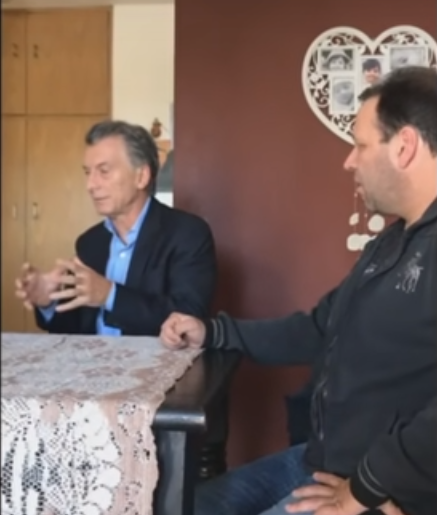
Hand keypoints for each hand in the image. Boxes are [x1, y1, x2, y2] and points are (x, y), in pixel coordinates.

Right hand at [15, 262, 63, 308]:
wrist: (54, 294)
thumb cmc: (53, 282)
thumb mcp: (58, 275)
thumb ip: (61, 269)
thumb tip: (71, 258)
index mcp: (34, 275)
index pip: (28, 269)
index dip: (26, 267)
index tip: (27, 265)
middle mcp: (29, 283)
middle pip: (20, 281)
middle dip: (19, 282)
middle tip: (20, 284)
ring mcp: (29, 292)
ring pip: (20, 292)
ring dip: (20, 293)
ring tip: (24, 294)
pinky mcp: (31, 300)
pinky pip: (27, 303)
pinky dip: (28, 305)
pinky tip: (31, 306)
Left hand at [49, 257, 111, 311]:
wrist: (110, 293)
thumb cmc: (98, 280)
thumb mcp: (91, 271)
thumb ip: (81, 264)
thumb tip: (73, 256)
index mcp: (85, 273)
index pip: (75, 267)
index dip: (66, 264)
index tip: (57, 261)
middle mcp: (85, 281)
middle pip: (72, 280)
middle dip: (63, 279)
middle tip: (52, 278)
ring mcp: (85, 291)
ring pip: (71, 292)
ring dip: (61, 294)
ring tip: (51, 296)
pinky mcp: (85, 300)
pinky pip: (74, 303)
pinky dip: (66, 306)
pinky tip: (58, 308)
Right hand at [160, 313, 205, 349]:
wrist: (202, 338)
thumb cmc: (198, 329)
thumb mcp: (191, 325)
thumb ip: (180, 327)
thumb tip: (173, 333)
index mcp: (173, 318)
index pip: (165, 328)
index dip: (171, 336)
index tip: (180, 340)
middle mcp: (169, 324)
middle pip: (162, 335)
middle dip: (171, 341)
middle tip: (181, 342)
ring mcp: (169, 332)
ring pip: (163, 340)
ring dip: (172, 345)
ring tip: (181, 344)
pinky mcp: (170, 339)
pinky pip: (165, 344)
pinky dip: (172, 347)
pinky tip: (179, 346)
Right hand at [287, 473, 404, 514]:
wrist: (377, 480)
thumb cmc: (377, 498)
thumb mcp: (383, 508)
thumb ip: (390, 512)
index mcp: (341, 508)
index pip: (322, 512)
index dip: (313, 513)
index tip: (303, 514)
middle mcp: (336, 498)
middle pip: (315, 501)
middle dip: (301, 505)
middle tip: (287, 506)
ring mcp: (339, 488)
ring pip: (318, 489)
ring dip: (305, 491)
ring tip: (294, 492)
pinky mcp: (344, 480)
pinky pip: (331, 478)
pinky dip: (322, 477)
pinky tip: (314, 475)